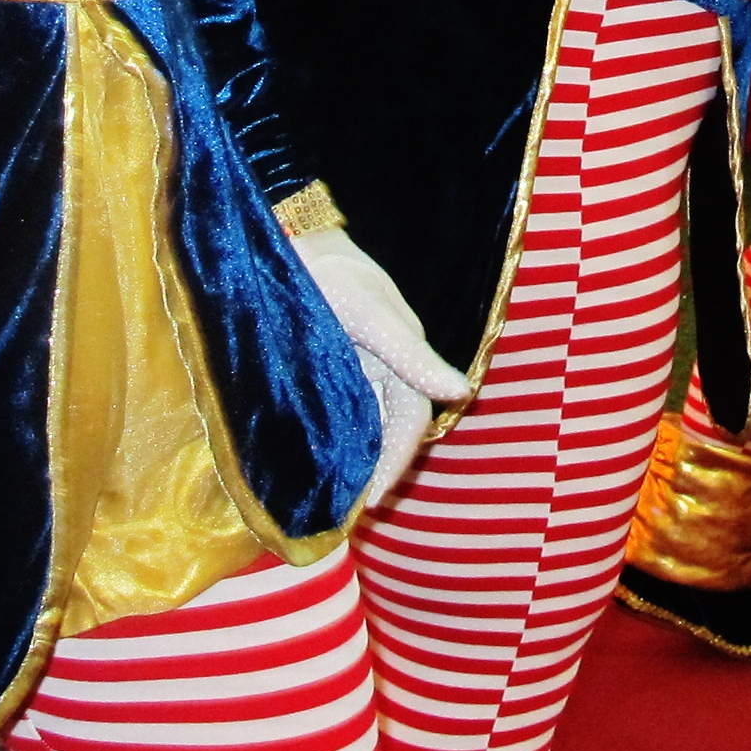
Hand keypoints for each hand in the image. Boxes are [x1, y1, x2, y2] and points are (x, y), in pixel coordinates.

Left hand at [291, 225, 470, 508]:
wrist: (290, 240)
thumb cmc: (333, 272)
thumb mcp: (370, 313)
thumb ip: (412, 354)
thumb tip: (460, 392)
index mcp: (403, 353)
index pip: (409, 420)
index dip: (396, 461)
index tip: (373, 500)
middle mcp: (383, 364)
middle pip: (389, 427)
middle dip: (376, 468)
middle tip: (349, 510)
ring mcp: (356, 365)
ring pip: (364, 423)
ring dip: (356, 458)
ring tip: (334, 497)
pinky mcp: (328, 364)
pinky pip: (340, 411)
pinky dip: (335, 439)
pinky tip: (316, 461)